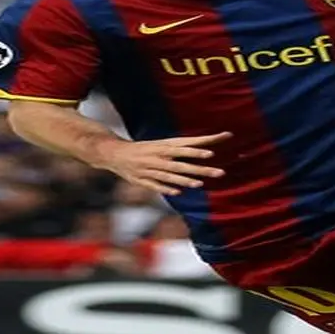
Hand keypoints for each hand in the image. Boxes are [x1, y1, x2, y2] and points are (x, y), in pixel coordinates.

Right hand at [93, 132, 230, 195]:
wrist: (114, 153)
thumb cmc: (146, 149)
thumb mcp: (163, 145)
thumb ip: (184, 147)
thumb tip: (210, 141)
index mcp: (165, 146)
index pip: (185, 146)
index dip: (198, 149)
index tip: (212, 151)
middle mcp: (159, 157)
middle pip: (183, 163)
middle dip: (201, 168)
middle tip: (220, 172)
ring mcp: (150, 169)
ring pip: (170, 175)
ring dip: (185, 179)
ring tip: (200, 183)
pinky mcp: (142, 180)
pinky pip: (156, 185)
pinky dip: (166, 188)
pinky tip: (178, 192)